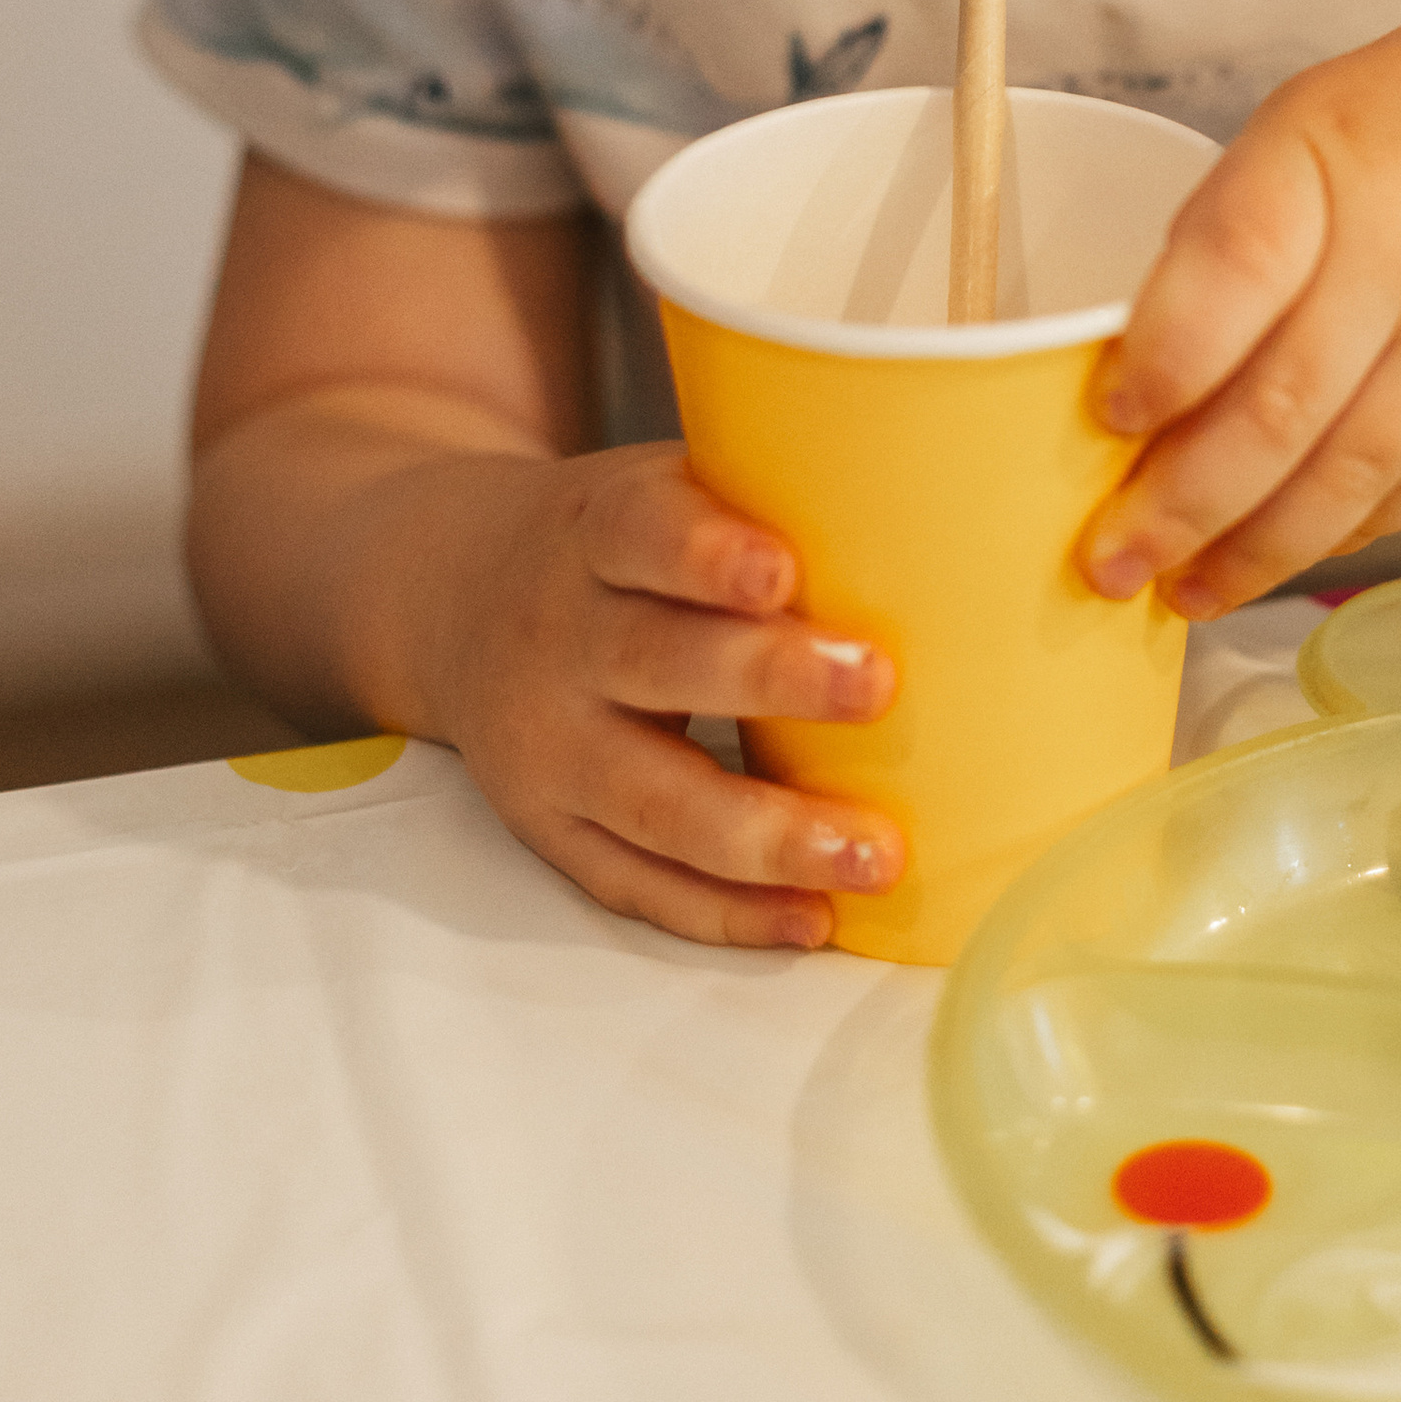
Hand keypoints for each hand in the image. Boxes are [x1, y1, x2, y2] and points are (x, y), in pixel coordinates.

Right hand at [411, 440, 902, 946]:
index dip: (706, 554)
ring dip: (768, 836)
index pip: (640, 535)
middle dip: (767, 680)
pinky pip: (636, 883)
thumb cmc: (622, 539)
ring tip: (875, 853)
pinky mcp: (548, 829)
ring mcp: (546, 746)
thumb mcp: (662, 484)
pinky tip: (812, 917)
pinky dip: (726, 911)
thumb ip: (765, 495)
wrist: (452, 594)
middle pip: (652, 663)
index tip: (782, 571)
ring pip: (651, 800)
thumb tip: (948, 510)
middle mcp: (557, 639)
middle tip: (877, 686)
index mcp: (592, 533)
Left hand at [1082, 0, 1400, 617]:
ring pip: (1351, 471)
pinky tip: (1282, 562)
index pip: (1234, 266)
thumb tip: (1140, 375)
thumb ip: (1231, 233)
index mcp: (1329, 157)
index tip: (1108, 421)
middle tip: (1108, 563)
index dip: (1166, 356)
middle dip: (1184, 503)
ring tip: (1181, 596)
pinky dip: (1344, 534)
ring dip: (1256, 551)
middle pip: (1284, 403)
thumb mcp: (1310, 121)